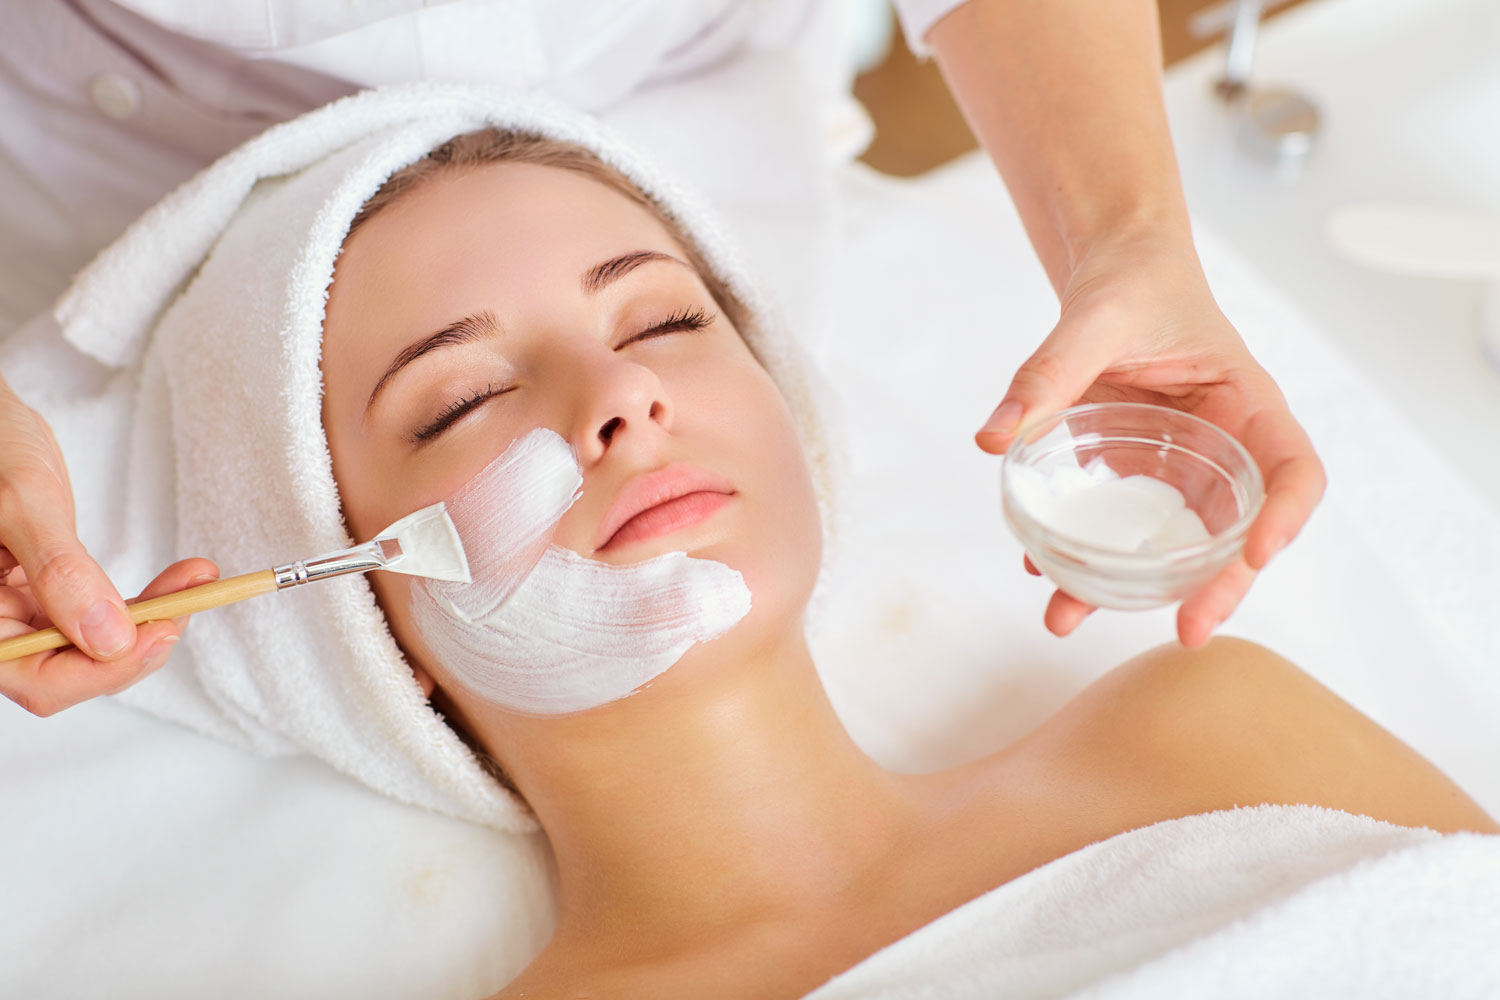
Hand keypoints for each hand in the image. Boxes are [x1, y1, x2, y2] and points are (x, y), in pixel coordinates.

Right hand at [0, 371, 218, 712]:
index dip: (104, 669)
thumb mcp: (20, 502)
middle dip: (139, 642)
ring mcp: (17, 614)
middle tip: (191, 602)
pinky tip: (180, 580)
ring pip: (92, 647)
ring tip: (197, 582)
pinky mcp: (44, 596)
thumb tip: (108, 639)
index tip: (162, 632)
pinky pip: (97, 615)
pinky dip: (141, 601)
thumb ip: (60, 571)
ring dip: (151, 620)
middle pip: (71, 672)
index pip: (38, 679)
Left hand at [978, 232, 1325, 646]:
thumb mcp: (1096, 316)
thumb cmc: (1132, 279)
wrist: (1112, 268)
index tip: (1256, 554)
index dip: (1286, 516)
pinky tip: (1038, 574)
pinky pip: (1115, 524)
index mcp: (1247, 403)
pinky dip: (1080, 554)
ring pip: (1169, 542)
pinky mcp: (1129, 472)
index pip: (1293, 468)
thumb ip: (1050, 370)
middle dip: (1215, 585)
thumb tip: (994, 436)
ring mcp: (1175, 465)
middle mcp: (1221, 444)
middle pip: (1237, 529)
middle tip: (1187, 632)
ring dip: (1126, 588)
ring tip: (1065, 619)